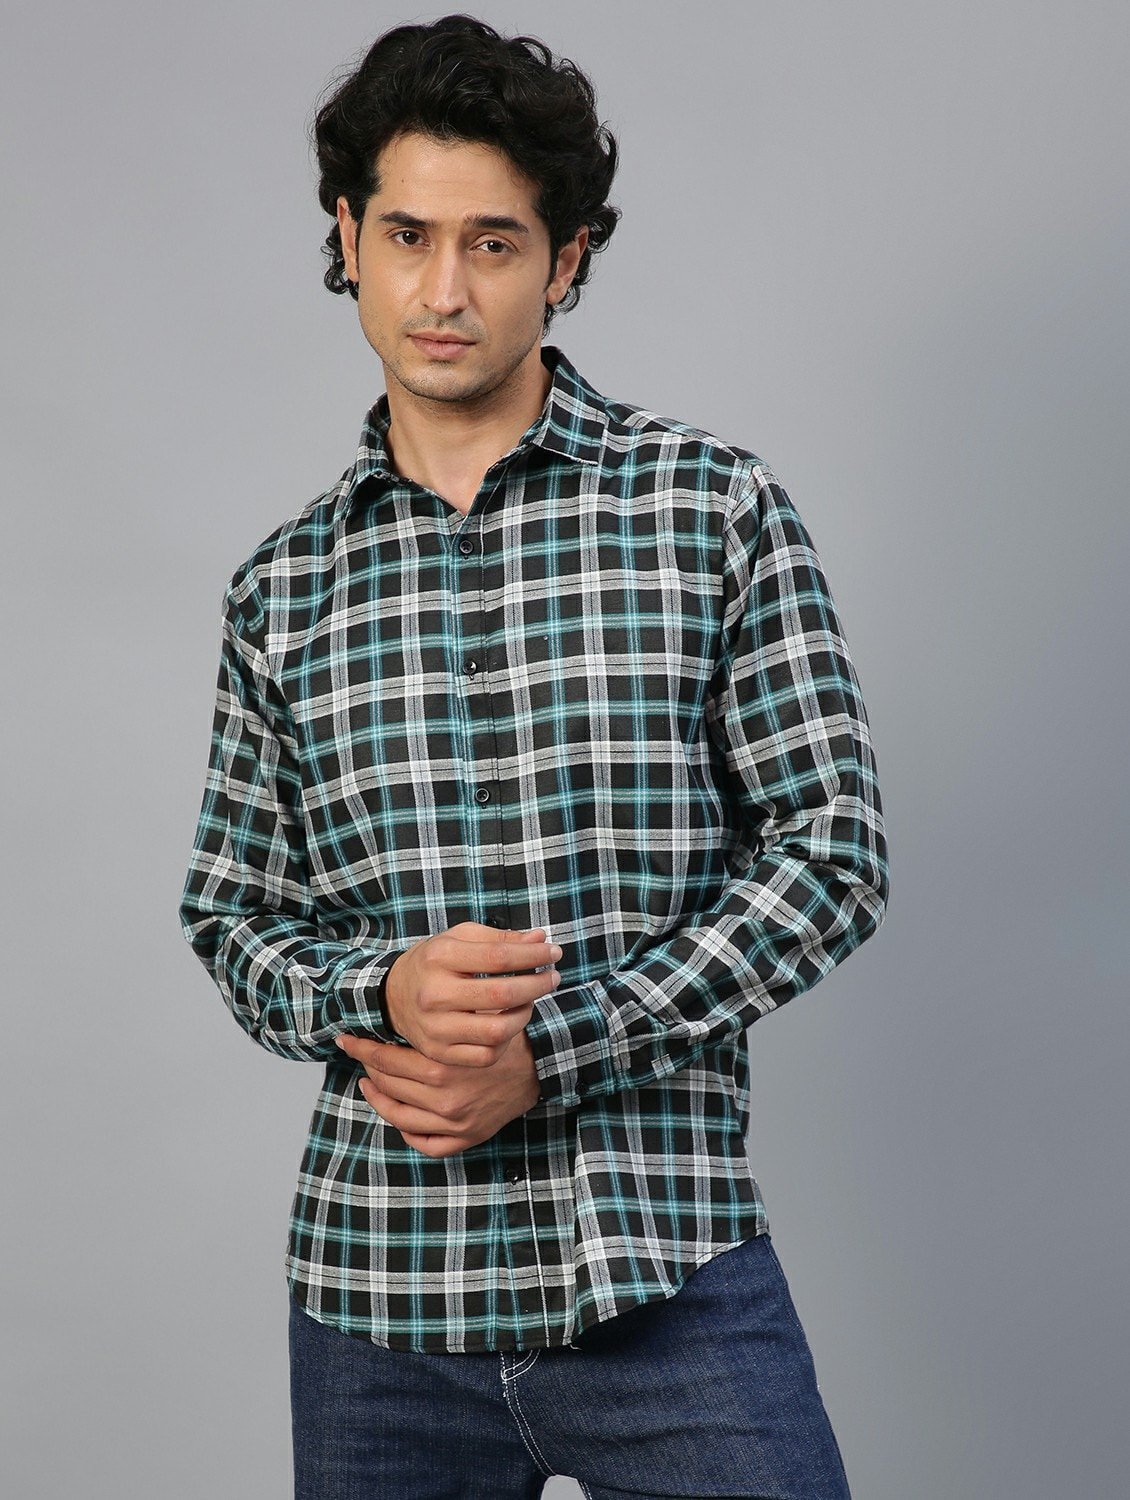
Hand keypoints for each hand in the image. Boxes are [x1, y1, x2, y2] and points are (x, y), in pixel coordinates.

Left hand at [335, 1028, 541, 1156]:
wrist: (540, 1066)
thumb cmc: (502, 1038)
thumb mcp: (471, 1021)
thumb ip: (438, 1019)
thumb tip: (398, 1005)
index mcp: (442, 1069)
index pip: (387, 1060)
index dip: (363, 1049)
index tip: (348, 1039)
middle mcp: (443, 1100)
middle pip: (390, 1086)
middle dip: (368, 1067)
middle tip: (359, 1053)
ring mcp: (453, 1123)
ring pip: (399, 1116)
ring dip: (378, 1099)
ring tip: (369, 1083)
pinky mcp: (465, 1138)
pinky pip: (425, 1144)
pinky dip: (407, 1132)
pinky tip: (398, 1113)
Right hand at [382, 922, 561, 1066]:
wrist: (393, 995)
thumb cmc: (435, 962)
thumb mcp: (460, 938)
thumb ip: (500, 938)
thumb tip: (540, 938)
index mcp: (439, 958)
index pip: (499, 957)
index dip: (533, 956)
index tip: (553, 952)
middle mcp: (434, 994)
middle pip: (501, 994)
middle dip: (537, 985)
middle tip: (552, 978)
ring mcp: (435, 1028)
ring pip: (497, 1031)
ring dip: (525, 1015)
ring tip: (530, 1000)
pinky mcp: (438, 1053)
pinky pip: (485, 1055)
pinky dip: (506, 1041)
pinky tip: (509, 1024)